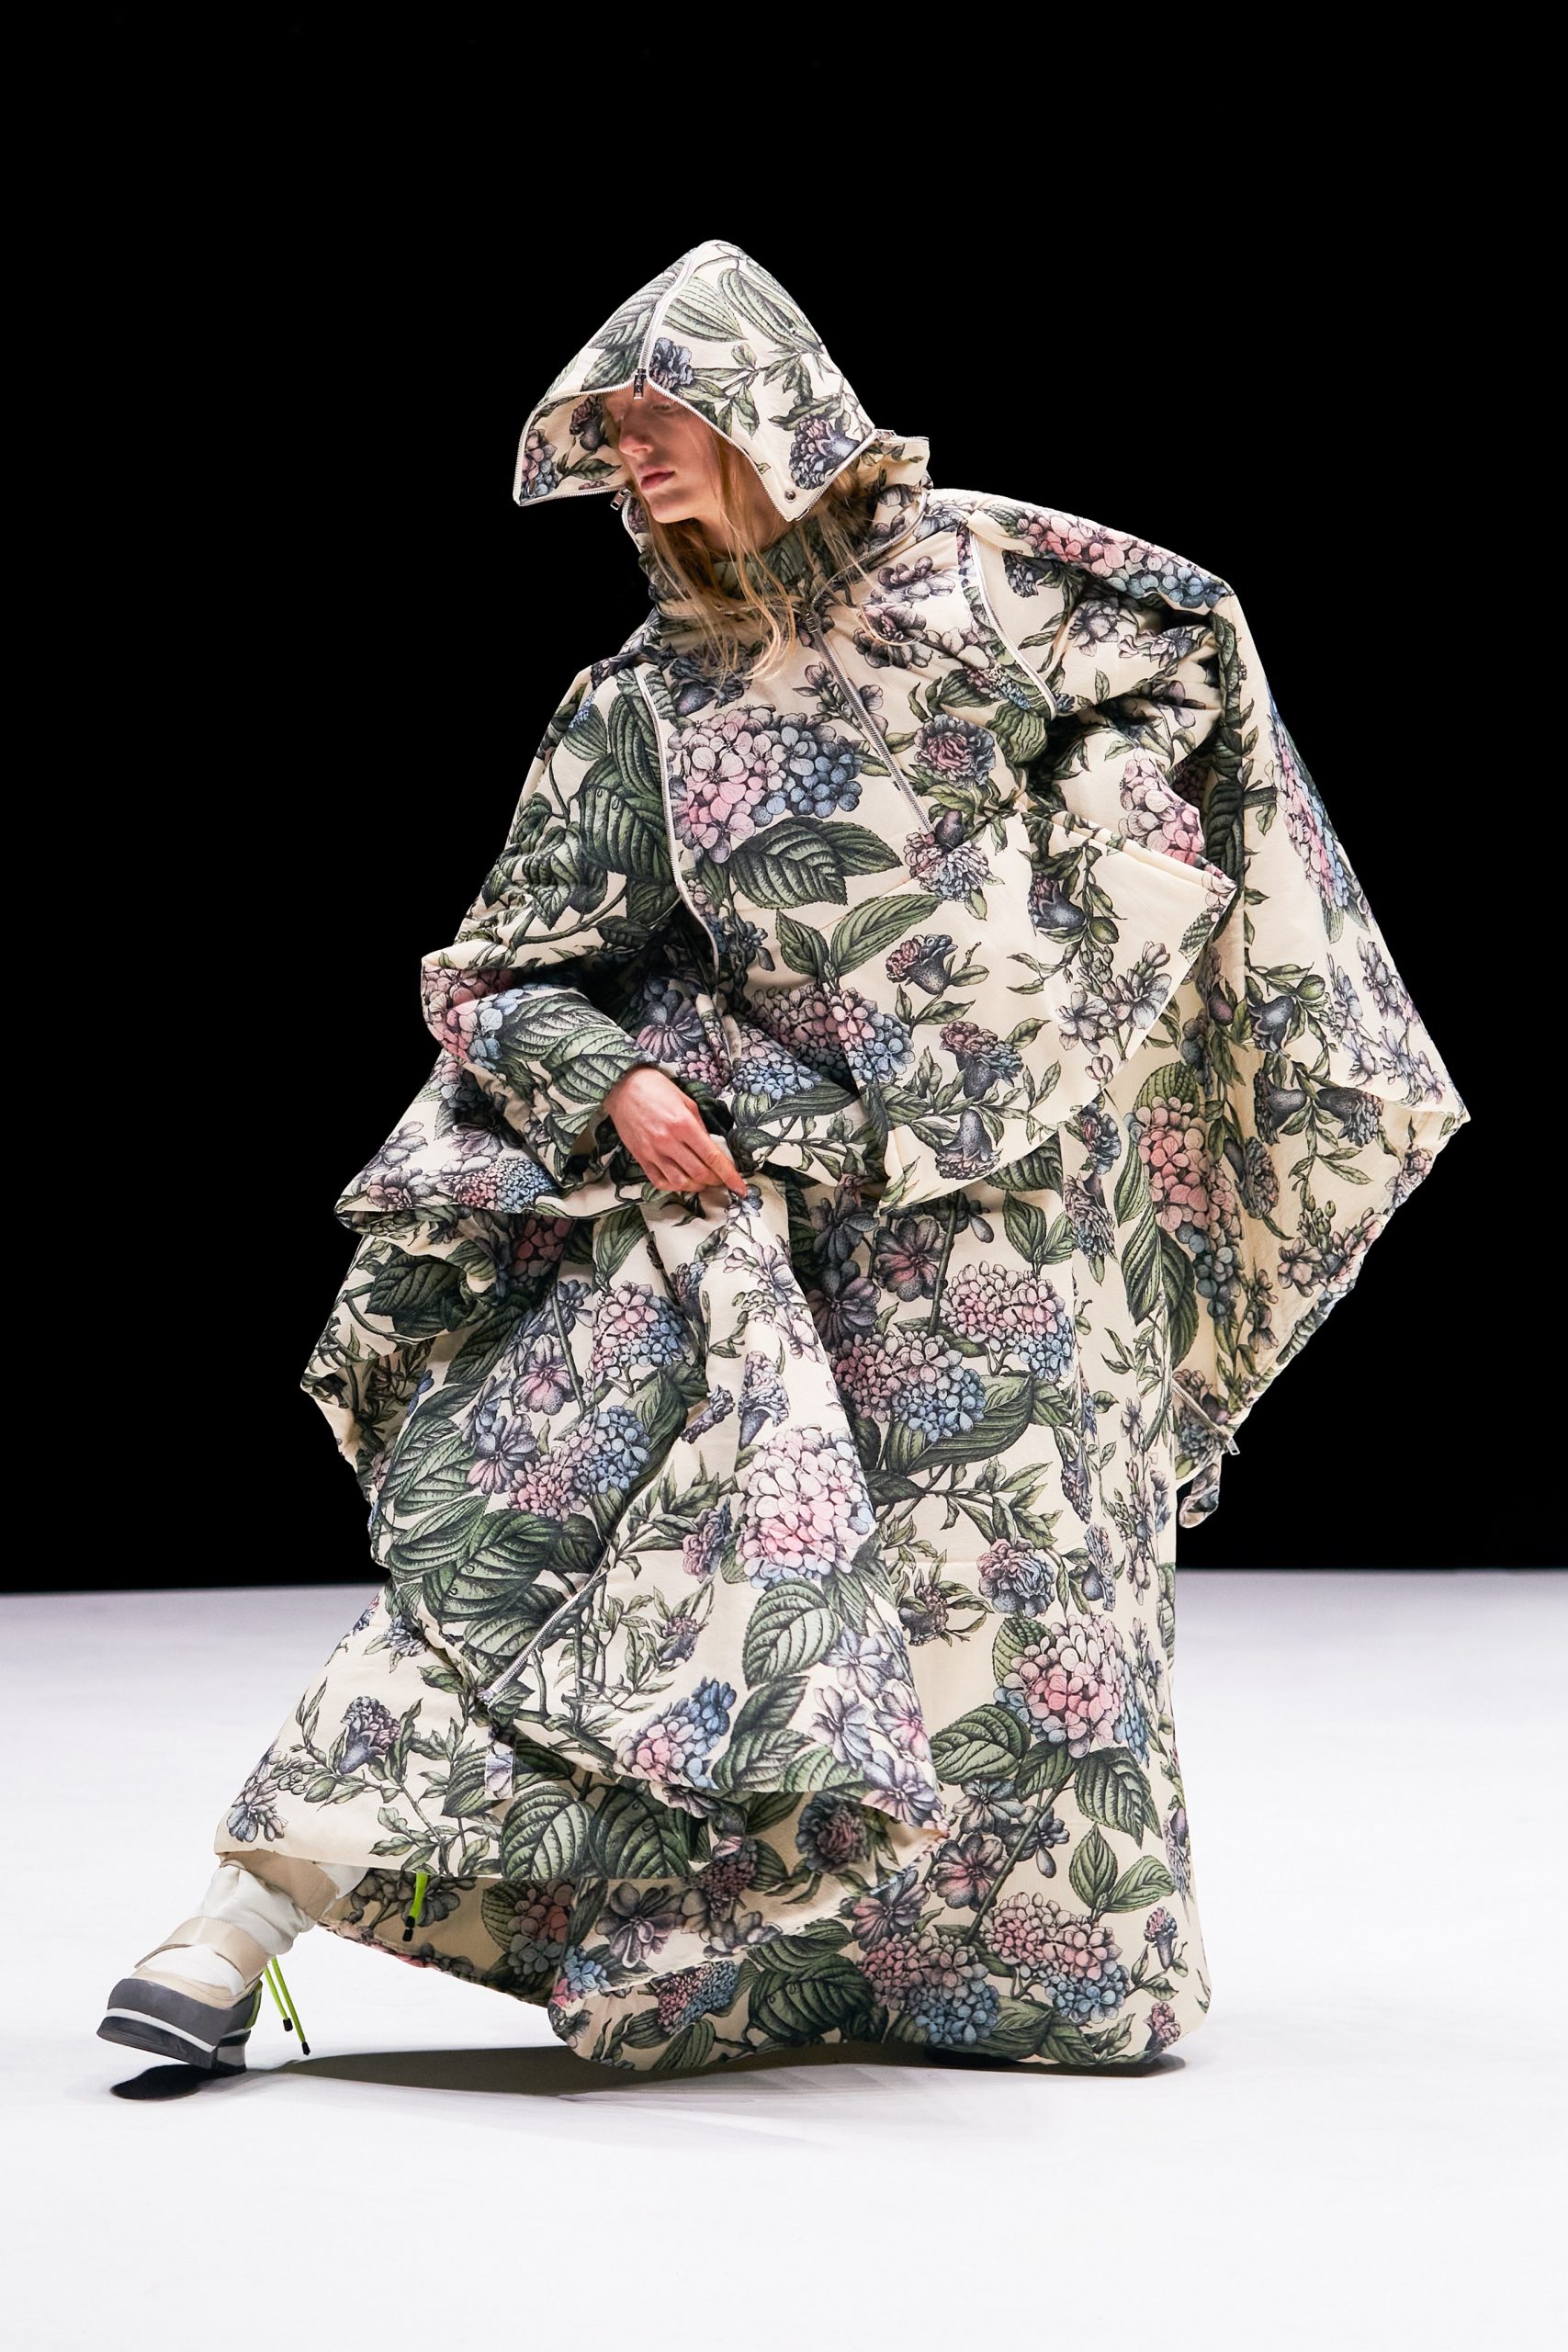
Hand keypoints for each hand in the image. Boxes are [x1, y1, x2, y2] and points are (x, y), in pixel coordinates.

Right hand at [602, 1066, 749, 1196]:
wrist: (622, 1087)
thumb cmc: (656, 1089)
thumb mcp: (686, 1101)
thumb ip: (700, 1126)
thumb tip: (712, 1146)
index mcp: (684, 1124)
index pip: (712, 1157)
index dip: (729, 1175)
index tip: (740, 1187)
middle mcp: (668, 1141)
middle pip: (699, 1173)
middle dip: (716, 1181)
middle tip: (722, 1180)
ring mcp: (653, 1152)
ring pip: (681, 1182)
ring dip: (697, 1186)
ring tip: (704, 1182)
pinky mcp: (641, 1157)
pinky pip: (660, 1181)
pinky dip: (675, 1187)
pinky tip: (683, 1182)